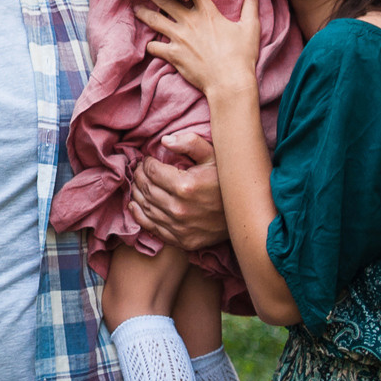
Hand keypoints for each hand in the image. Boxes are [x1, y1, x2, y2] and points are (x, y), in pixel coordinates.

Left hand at [129, 133, 228, 250]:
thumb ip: (190, 143)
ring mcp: (179, 227)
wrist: (245, 214)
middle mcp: (179, 208)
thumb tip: (164, 140)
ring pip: (145, 207)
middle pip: (146, 189)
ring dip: (137, 193)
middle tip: (139, 169)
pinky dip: (139, 215)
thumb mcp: (214, 156)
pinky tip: (135, 205)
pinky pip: (152, 227)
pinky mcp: (181, 240)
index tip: (148, 159)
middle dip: (139, 176)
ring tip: (137, 184)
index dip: (146, 163)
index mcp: (185, 185)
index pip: (152, 171)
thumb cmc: (227, 182)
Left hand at [137, 0, 259, 101]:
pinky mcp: (173, 55)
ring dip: (143, 13)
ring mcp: (179, 38)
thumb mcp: (250, 27)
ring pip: (154, 20)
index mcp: (207, 13)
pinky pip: (154, 47)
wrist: (230, 82)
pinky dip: (150, 44)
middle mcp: (190, 22)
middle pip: (165, 0)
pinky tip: (148, 43)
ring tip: (135, 8)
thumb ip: (250, 4)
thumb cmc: (242, 55)